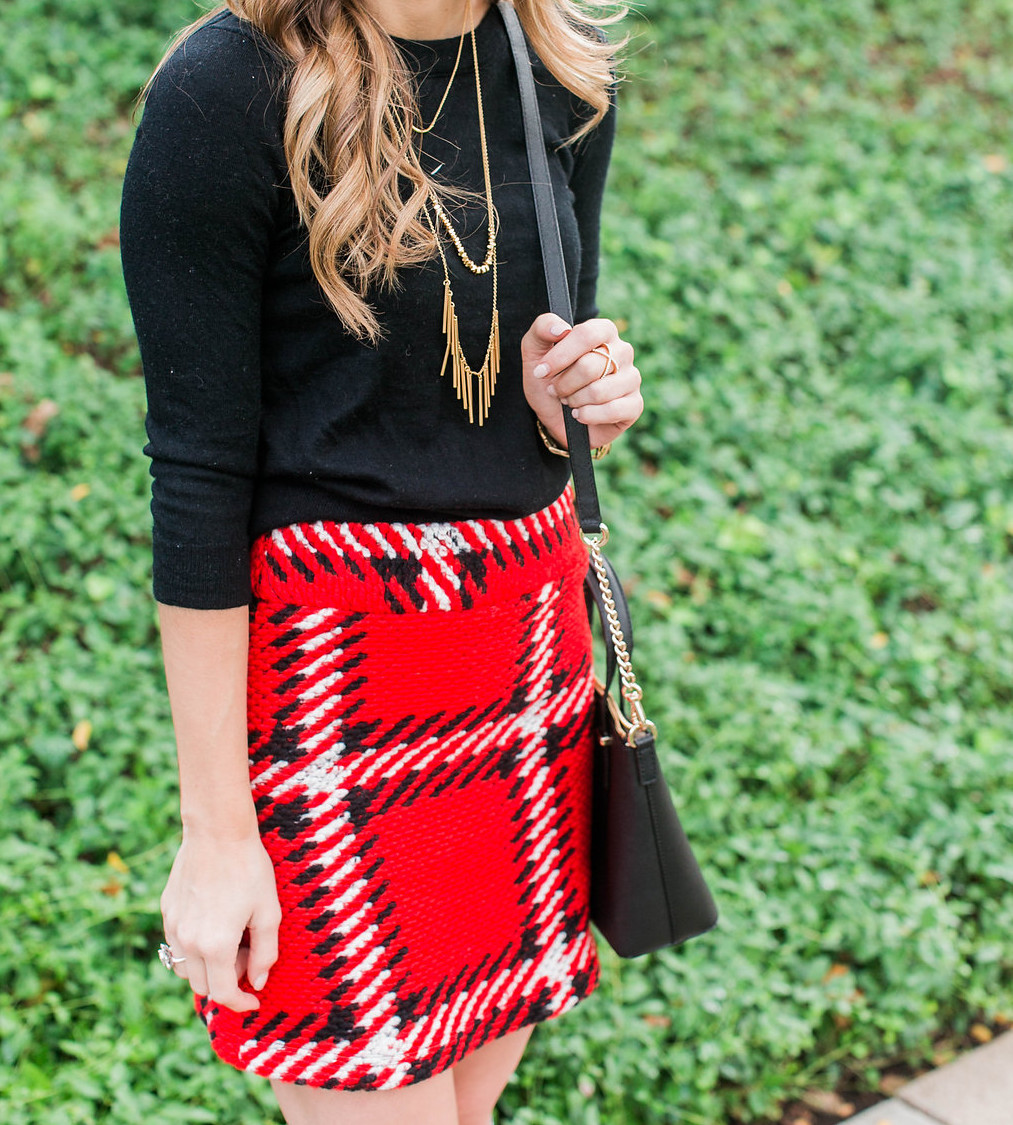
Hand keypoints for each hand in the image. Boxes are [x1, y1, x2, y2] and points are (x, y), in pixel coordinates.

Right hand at [160, 827, 280, 1012]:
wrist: (217, 832)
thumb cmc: (249, 869)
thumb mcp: (269, 911)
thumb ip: (266, 953)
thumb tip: (258, 982)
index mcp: (214, 945)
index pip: (223, 994)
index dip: (240, 1004)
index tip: (254, 1000)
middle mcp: (187, 941)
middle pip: (202, 986)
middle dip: (228, 982)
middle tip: (250, 955)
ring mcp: (173, 926)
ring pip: (185, 968)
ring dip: (208, 968)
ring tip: (233, 939)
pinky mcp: (167, 911)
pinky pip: (177, 944)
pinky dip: (195, 948)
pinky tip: (216, 922)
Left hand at [521, 314, 642, 449]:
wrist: (556, 417)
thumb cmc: (549, 380)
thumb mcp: (535, 351)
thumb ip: (543, 328)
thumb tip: (561, 329)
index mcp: (604, 331)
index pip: (586, 334)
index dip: (561, 356)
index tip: (541, 371)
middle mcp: (623, 351)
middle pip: (590, 366)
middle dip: (564, 383)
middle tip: (555, 390)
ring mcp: (632, 378)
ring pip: (599, 391)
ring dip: (574, 400)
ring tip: (568, 401)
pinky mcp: (635, 405)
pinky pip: (612, 410)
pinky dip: (588, 415)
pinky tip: (580, 415)